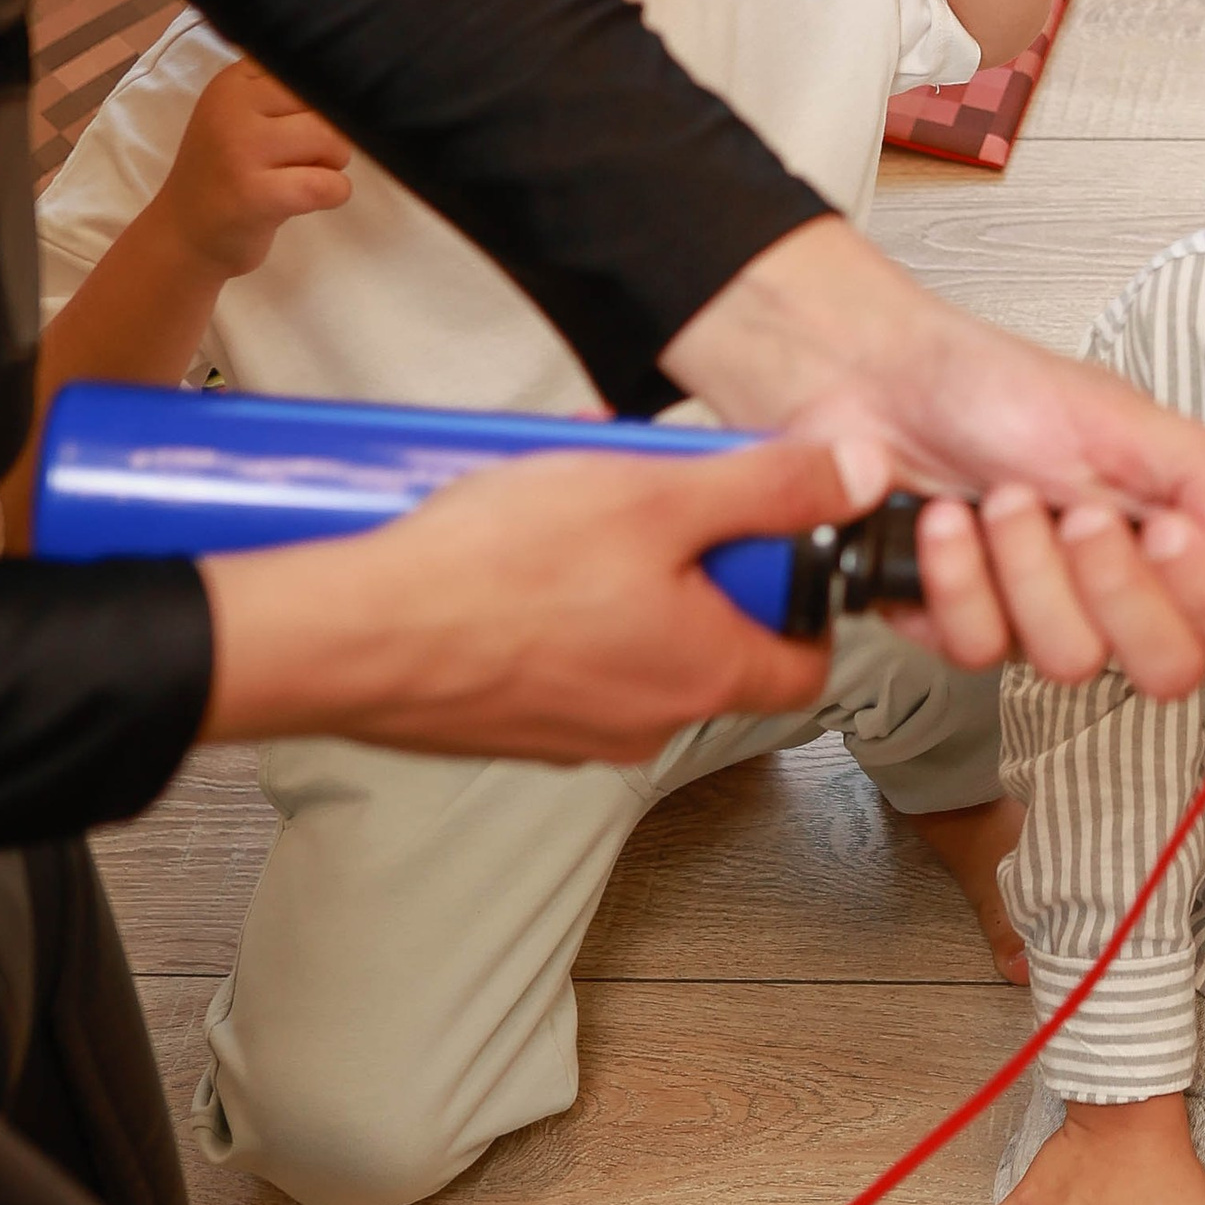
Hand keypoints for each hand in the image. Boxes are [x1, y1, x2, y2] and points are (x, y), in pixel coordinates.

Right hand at [155, 57, 352, 278]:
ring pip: (333, 140)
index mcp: (233, 82)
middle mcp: (232, 108)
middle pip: (325, 103)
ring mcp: (240, 150)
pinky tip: (307, 199)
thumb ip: (285, 92)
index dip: (323, 100)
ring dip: (333, 164)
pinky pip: (328, 185)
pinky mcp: (254, 195)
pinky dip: (334, 194)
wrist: (184, 232)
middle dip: (331, 133)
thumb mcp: (243, 116)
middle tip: (302, 158)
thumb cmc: (228, 171)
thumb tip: (355, 81)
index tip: (301, 124)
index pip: (308, 68)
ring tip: (302, 175)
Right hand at [200, 437, 838, 762]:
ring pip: (627, 641)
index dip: (803, 598)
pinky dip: (546, 604)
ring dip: (613, 574)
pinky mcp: (502, 721)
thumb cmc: (490, 575)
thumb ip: (766, 486)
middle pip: (711, 641)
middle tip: (648, 498)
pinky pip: (555, 655)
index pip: (805, 663)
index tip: (775, 541)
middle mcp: (645, 721)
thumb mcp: (655, 496)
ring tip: (564, 507)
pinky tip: (505, 548)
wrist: (348, 635)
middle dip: (689, 561)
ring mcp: (569, 729)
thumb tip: (856, 475)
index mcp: (703, 676)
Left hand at [664, 215, 1204, 696]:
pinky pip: (979, 648)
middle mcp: (1121, 593)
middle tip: (1077, 512)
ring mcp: (1046, 620)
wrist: (877, 382)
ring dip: (1024, 564)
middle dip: (1113, 584)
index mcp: (1177, 541)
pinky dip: (955, 573)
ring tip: (997, 497)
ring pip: (1069, 662)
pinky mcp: (971, 631)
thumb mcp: (1118, 412)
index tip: (1169, 534)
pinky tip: (943, 522)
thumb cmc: (994, 386)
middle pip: (1169, 670)